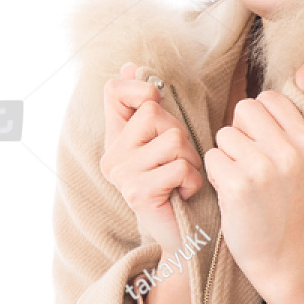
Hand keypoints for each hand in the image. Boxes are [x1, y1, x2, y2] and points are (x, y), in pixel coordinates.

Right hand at [100, 62, 204, 251]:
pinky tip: (184, 193)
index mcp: (115, 139)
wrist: (186, 235)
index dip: (139, 90)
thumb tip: (130, 67)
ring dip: (190, 159)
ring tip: (183, 178)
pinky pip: (178, 166)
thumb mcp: (164, 139)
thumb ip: (146, 106)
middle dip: (179, 134)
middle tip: (178, 162)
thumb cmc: (180, 183)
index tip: (155, 105)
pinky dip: (192, 179)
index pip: (114, 92)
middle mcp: (111, 156)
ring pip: (172, 138)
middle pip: (153, 113)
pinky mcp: (137, 192)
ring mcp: (122, 175)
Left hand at [203, 58, 303, 303]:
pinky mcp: (237, 186)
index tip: (263, 146)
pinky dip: (215, 174)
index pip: (268, 99)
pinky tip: (230, 194)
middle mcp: (289, 152)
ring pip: (224, 135)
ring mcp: (264, 169)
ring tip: (242, 181)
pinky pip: (211, 158)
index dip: (257, 120)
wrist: (283, 256)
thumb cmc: (288, 202)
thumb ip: (303, 109)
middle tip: (249, 163)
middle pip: (242, 110)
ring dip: (225, 156)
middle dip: (238, 133)